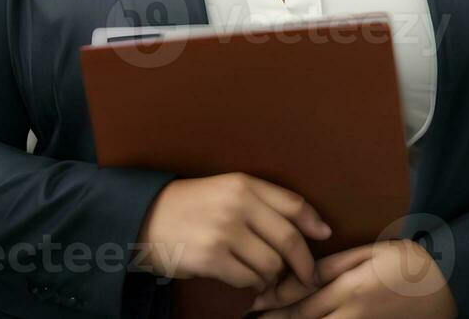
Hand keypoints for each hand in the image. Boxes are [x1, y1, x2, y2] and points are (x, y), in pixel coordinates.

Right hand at [131, 172, 331, 290]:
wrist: (144, 218)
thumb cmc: (192, 207)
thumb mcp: (227, 191)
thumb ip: (266, 203)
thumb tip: (318, 228)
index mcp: (243, 185)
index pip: (294, 204)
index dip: (314, 223)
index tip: (324, 237)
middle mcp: (236, 204)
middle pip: (289, 240)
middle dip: (303, 264)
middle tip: (305, 277)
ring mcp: (223, 231)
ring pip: (272, 264)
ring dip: (273, 276)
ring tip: (265, 276)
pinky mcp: (210, 257)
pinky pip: (249, 278)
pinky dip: (252, 284)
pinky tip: (245, 278)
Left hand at [249, 239, 456, 317]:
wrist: (447, 285)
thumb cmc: (407, 262)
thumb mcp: (368, 254)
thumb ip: (333, 265)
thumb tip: (302, 270)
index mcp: (349, 288)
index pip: (302, 301)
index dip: (275, 304)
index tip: (254, 302)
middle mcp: (352, 314)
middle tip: (251, 318)